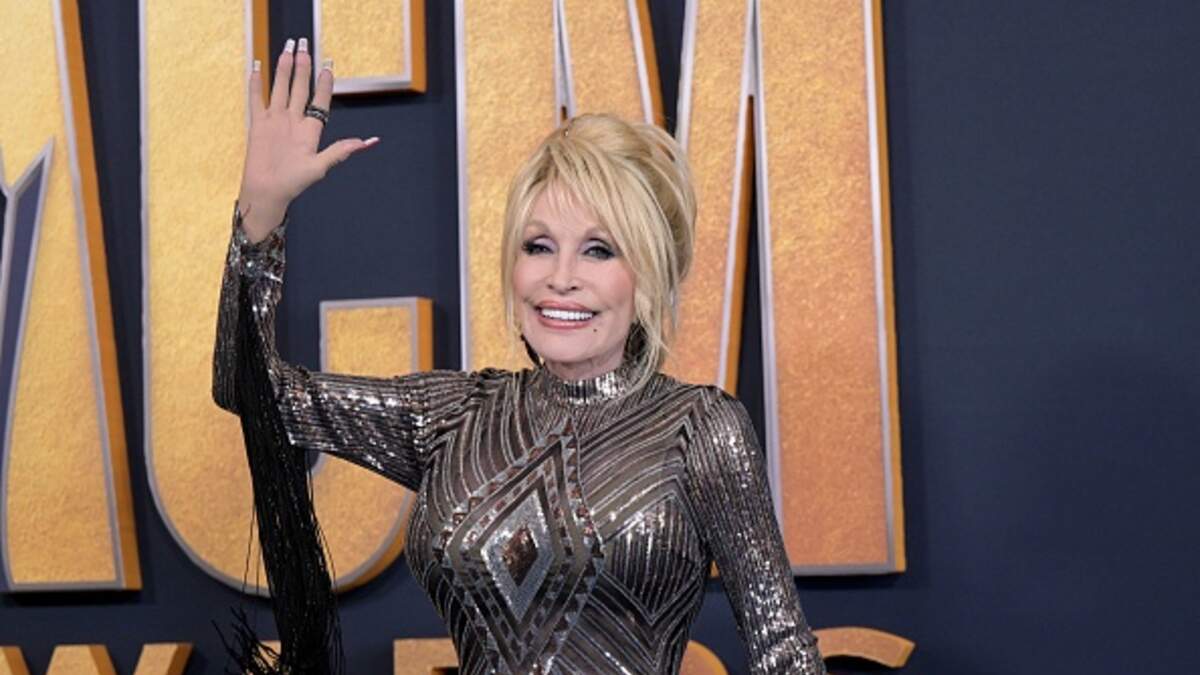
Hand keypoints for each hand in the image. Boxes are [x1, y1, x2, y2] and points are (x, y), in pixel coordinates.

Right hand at [236, 37, 378, 242]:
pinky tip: (257, 66)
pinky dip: (256, 83)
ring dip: (283, 69)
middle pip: (299, 88)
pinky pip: (257, 99)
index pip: (319, 101)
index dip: (324, 84)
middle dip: (303, 67)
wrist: (267, 192)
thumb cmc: (295, 183)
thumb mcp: (321, 166)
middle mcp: (294, 122)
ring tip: (287, 49)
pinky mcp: (258, 124)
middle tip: (305, 45)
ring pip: (280, 88)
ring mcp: (276, 121)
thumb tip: (370, 142)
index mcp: (311, 130)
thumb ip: (342, 151)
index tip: (328, 66)